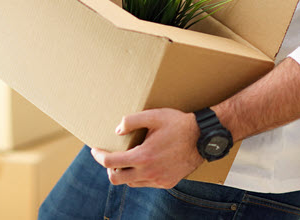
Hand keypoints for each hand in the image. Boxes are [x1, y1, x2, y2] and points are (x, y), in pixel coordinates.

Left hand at [90, 108, 204, 188]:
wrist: (204, 137)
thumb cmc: (179, 124)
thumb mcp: (155, 115)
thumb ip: (132, 120)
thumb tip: (117, 131)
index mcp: (143, 156)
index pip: (110, 162)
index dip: (99, 156)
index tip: (95, 150)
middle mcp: (149, 172)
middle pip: (116, 179)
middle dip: (109, 169)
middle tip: (110, 157)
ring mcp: (158, 180)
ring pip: (131, 183)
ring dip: (125, 173)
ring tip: (128, 160)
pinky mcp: (167, 183)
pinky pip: (146, 184)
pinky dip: (140, 176)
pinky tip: (145, 164)